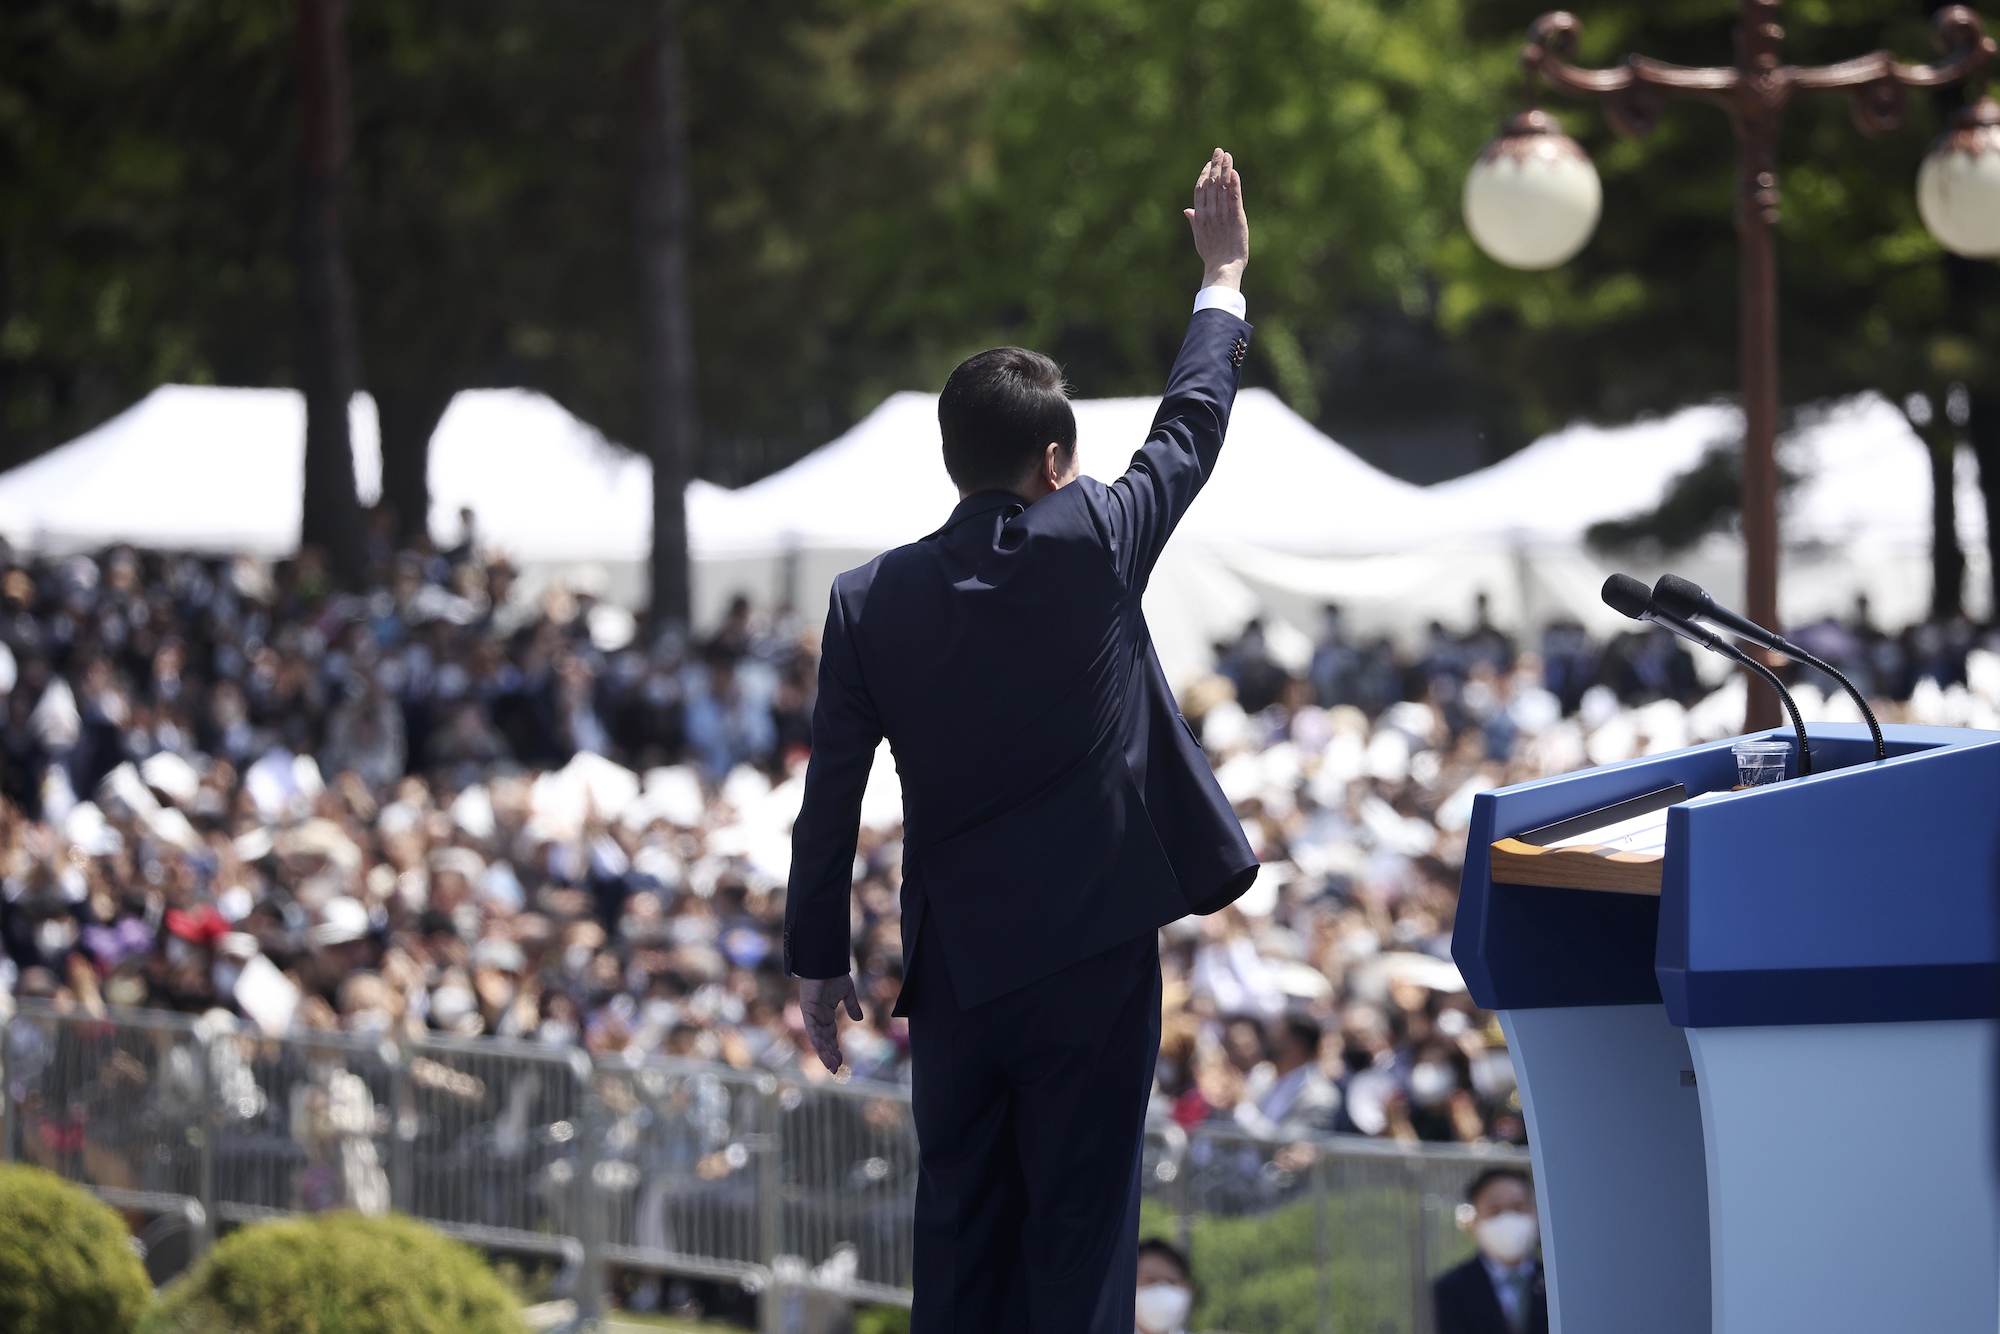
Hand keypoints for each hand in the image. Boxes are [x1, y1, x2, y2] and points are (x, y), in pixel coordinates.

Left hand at [798, 973, 863, 1072]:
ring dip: (824, 1053)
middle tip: (836, 1069)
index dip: (835, 1049)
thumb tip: (858, 1019)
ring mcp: (811, 1015)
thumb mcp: (847, 993)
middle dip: (830, 1055)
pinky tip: (823, 1051)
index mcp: (826, 1014)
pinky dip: (817, 1040)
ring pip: (818, 1039)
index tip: (840, 1061)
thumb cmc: (834, 974)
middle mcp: (817, 1017)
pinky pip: (812, 1029)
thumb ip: (852, 1006)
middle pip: (824, 1041)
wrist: (826, 962)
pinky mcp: (807, 1011)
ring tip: (831, 1066)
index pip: (830, 1036)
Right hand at [1185, 147, 1248, 290]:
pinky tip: (1234, 172)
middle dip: (1215, 166)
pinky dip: (1235, 184)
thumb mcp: (1199, 237)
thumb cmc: (1212, 255)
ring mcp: (1223, 215)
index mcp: (1200, 216)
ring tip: (1227, 155)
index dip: (1204, 174)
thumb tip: (1187, 209)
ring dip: (1225, 169)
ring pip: (1223, 187)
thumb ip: (1194, 220)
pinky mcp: (1236, 218)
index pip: (1200, 189)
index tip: (1209, 163)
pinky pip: (1235, 198)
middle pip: (1212, 184)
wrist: (1222, 268)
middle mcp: (1210, 213)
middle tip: (1219, 151)